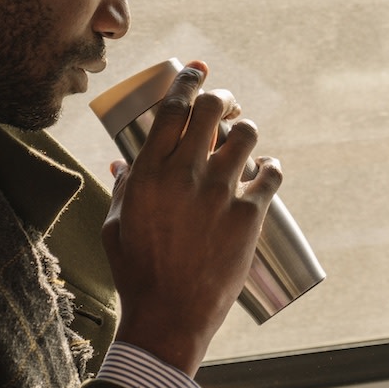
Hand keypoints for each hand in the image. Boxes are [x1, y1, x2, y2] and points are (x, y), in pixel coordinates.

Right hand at [101, 61, 281, 375]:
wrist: (170, 315)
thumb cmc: (137, 273)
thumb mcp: (116, 226)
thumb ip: (123, 188)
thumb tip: (122, 163)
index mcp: (148, 173)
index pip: (171, 108)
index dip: (187, 82)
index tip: (196, 71)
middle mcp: (185, 174)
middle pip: (211, 110)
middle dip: (221, 98)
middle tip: (224, 106)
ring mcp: (219, 193)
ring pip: (246, 135)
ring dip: (246, 130)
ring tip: (244, 140)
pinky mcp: (248, 215)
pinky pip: (272, 173)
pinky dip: (272, 167)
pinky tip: (268, 170)